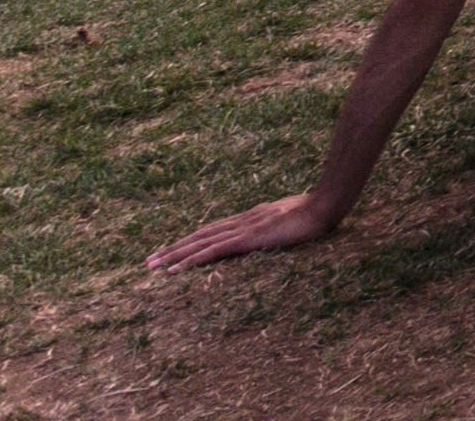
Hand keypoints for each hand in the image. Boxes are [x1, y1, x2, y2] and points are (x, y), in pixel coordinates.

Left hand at [146, 192, 340, 269]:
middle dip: (173, 248)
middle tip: (149, 261)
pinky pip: (212, 251)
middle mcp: (240, 221)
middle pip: (199, 235)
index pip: (213, 230)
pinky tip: (175, 270)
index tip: (172, 250)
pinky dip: (191, 260)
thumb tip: (273, 230)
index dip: (191, 240)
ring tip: (153, 266)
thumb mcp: (290, 218)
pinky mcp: (247, 239)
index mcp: (250, 218)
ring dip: (174, 255)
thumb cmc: (315, 212)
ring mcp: (242, 229)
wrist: (325, 205)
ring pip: (199, 243)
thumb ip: (277, 224)